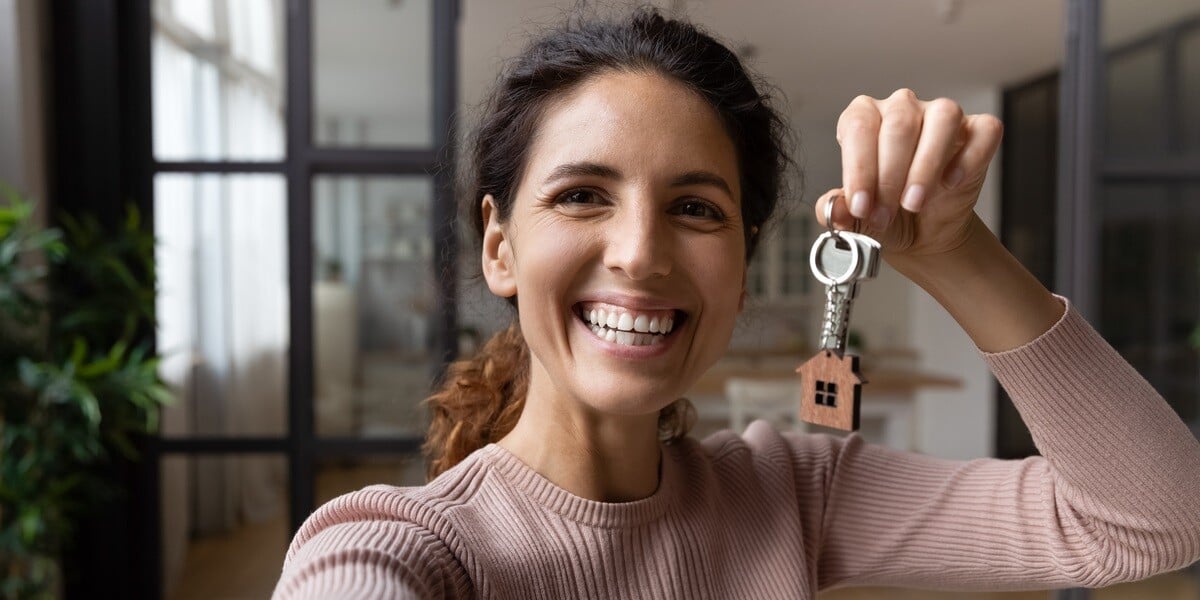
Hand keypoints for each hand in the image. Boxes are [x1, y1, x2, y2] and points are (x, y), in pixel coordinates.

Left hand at [815, 89, 1003, 261]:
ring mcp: (941, 115)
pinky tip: (951, 183)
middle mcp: (902, 107)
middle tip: (884, 214)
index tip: (860, 206)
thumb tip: (834, 210)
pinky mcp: (977, 131)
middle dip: (889, 177)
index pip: (858, 126)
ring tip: (914, 203)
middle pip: (898, 125)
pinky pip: (982, 132)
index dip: (858, 169)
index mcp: (864, 118)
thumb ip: (839, 211)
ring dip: (925, 166)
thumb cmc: (885, 213)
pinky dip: (968, 159)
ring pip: (941, 119)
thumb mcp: (857, 217)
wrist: (921, 231)